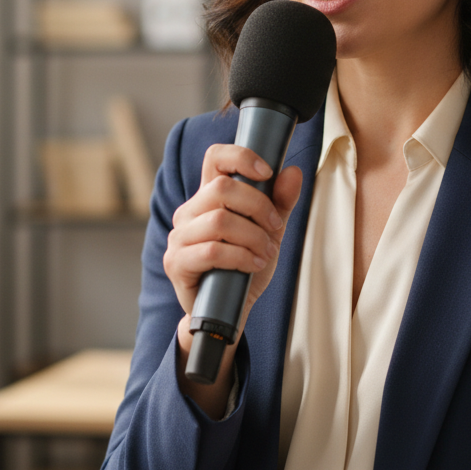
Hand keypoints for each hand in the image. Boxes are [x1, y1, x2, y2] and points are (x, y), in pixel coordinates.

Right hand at [165, 144, 302, 350]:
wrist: (228, 313)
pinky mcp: (177, 263)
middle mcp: (189, 212)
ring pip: (219, 220)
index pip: (215, 158)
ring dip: (253, 236)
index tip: (267, 172)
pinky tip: (253, 265)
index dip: (240, 157)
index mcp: (208, 197)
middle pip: (221, 188)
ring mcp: (179, 237)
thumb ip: (280, 204)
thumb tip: (293, 172)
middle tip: (275, 228)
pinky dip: (241, 256)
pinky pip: (212, 251)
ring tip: (266, 252)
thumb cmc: (244, 268)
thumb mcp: (269, 233)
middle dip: (258, 206)